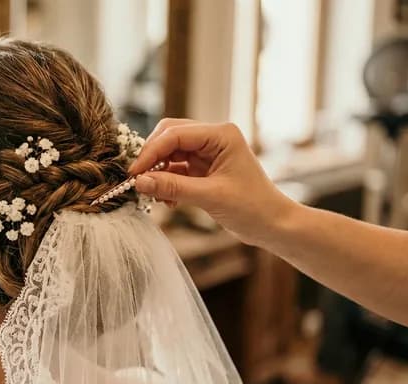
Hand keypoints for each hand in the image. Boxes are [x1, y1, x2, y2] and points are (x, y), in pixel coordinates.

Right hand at [129, 119, 295, 245]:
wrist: (272, 225)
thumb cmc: (252, 207)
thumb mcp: (210, 197)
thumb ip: (173, 187)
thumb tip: (139, 182)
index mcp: (221, 135)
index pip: (175, 134)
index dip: (151, 152)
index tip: (135, 173)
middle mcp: (213, 138)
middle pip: (169, 136)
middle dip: (152, 157)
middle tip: (138, 180)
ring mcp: (207, 152)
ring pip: (169, 152)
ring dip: (157, 172)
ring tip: (154, 194)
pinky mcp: (202, 168)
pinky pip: (175, 168)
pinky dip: (166, 181)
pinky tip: (167, 199)